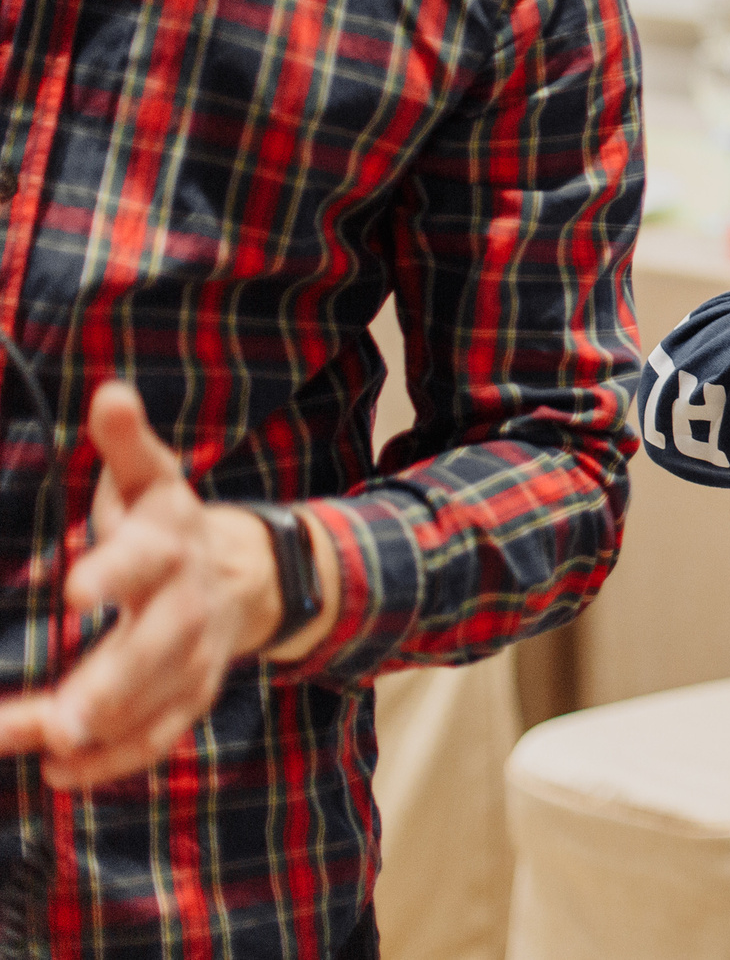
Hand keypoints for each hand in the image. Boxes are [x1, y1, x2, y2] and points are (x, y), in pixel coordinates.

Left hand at [0, 383, 334, 788]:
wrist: (247, 577)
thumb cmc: (169, 527)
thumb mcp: (151, 480)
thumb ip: (126, 445)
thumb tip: (109, 394)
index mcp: (171, 546)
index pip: (146, 557)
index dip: (114, 571)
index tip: (73, 590)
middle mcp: (189, 605)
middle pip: (161, 646)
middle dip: (113, 682)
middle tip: (60, 718)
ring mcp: (195, 657)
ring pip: (156, 700)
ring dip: (102, 732)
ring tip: (43, 748)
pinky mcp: (190, 695)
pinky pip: (159, 735)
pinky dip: (114, 760)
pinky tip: (59, 774)